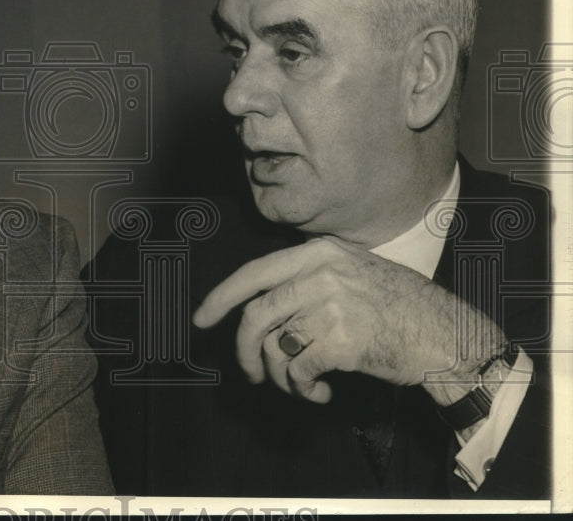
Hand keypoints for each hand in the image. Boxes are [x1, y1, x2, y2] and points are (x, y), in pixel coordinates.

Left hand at [193, 237, 505, 404]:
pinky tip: (320, 393)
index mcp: (319, 253)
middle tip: (251, 374)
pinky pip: (297, 371)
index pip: (254, 272)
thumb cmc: (401, 308)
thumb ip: (308, 281)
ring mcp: (331, 305)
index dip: (221, 297)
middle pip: (255, 314)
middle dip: (243, 351)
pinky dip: (302, 390)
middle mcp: (322, 273)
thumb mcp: (353, 272)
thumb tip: (258, 314)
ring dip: (279, 377)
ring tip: (299, 385)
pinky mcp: (341, 341)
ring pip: (273, 346)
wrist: (446, 336)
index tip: (201, 319)